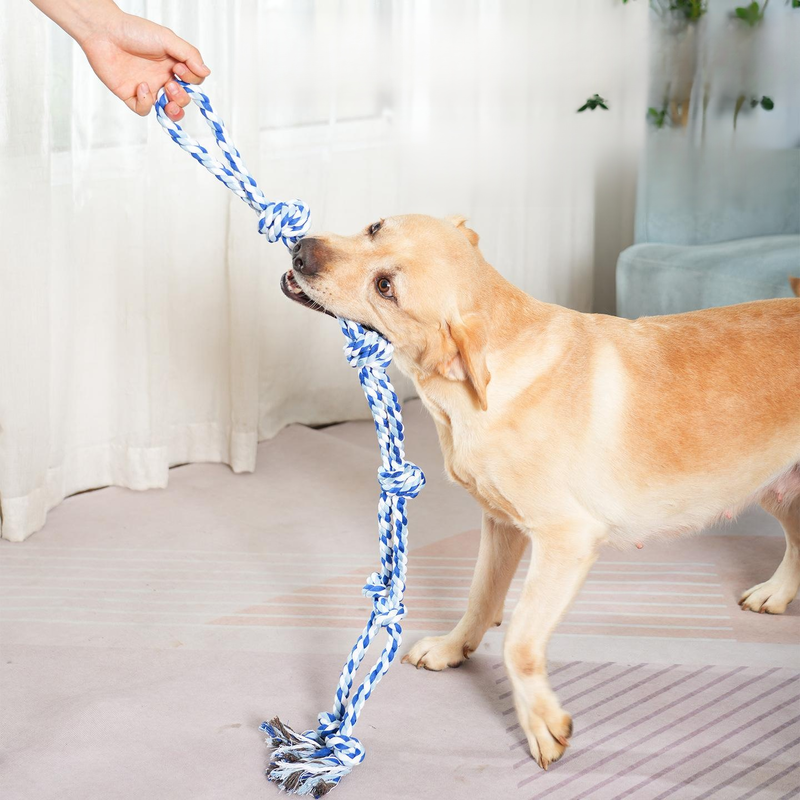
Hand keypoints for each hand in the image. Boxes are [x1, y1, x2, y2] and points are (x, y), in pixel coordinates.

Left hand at [79, 11, 209, 119]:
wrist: (103, 31)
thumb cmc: (134, 30)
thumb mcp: (167, 39)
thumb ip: (189, 55)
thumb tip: (206, 71)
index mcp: (173, 65)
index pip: (193, 83)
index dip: (192, 81)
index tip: (179, 69)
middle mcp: (163, 78)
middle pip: (183, 100)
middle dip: (182, 98)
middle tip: (170, 85)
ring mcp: (148, 88)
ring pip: (167, 111)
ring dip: (172, 111)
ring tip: (167, 101)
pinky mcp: (131, 96)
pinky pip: (144, 110)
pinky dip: (146, 103)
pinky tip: (140, 86)